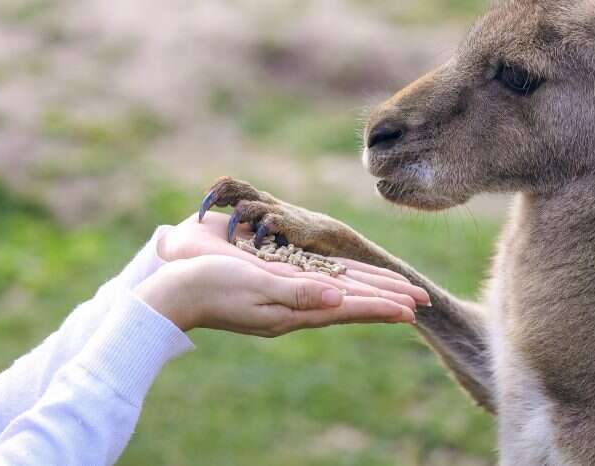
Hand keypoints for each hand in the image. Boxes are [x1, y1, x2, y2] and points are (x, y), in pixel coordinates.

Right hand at [159, 212, 430, 309]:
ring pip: (340, 294)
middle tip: (421, 301)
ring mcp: (285, 301)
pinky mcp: (274, 289)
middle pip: (352, 301)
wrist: (173, 292)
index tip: (412, 307)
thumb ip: (296, 293)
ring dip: (370, 293)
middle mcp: (295, 308)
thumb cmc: (210, 284)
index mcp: (293, 310)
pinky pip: (320, 287)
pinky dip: (344, 286)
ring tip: (398, 296)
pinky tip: (350, 286)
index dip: (381, 304)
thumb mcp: (255, 286)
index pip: (349, 307)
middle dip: (387, 300)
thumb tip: (338, 300)